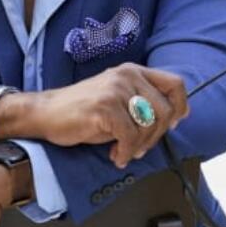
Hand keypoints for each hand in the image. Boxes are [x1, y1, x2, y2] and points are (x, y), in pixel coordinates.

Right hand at [0, 64, 188, 168]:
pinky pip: (130, 137)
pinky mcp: (105, 108)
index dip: (180, 106)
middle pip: (165, 110)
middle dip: (156, 136)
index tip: (173, 123)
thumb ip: (141, 102)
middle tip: (141, 147)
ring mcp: (115, 90)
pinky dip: (125, 152)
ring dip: (140, 146)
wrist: (46, 113)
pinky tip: (115, 155)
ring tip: (124, 151)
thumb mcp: (117, 98)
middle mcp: (127, 76)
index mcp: (133, 71)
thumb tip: (169, 120)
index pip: (175, 84)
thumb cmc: (81, 110)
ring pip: (148, 125)